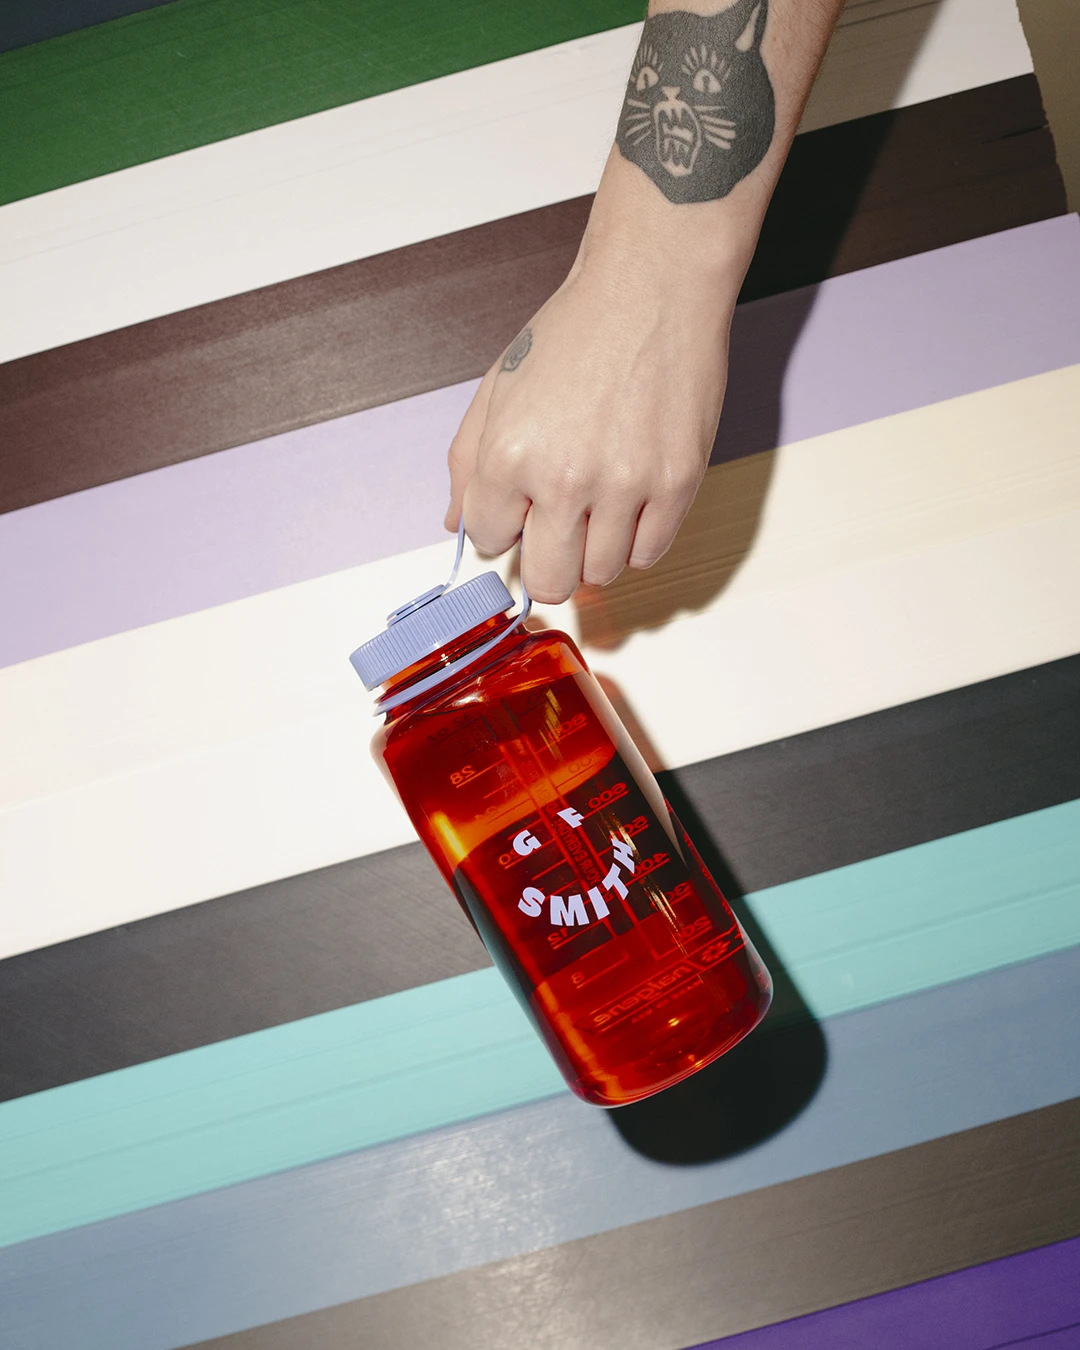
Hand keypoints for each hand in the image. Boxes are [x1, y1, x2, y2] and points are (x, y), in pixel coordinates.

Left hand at [444, 229, 739, 603]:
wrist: (651, 287)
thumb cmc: (576, 330)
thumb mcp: (499, 388)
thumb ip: (468, 462)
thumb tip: (456, 523)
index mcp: (509, 455)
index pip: (488, 542)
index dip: (502, 527)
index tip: (518, 510)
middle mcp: (565, 478)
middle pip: (548, 579)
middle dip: (545, 561)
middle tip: (556, 531)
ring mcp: (625, 485)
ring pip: (601, 573)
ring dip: (594, 549)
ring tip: (598, 503)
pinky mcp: (677, 484)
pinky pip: (649, 554)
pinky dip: (636, 540)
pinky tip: (629, 503)